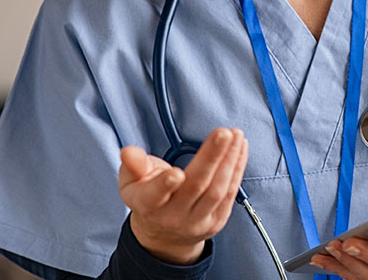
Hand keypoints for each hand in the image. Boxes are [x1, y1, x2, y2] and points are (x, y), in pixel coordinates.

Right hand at [117, 128, 248, 264]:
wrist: (165, 233)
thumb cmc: (149, 197)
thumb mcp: (132, 181)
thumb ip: (133, 165)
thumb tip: (128, 152)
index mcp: (147, 205)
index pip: (155, 195)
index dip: (165, 185)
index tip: (177, 172)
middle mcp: (173, 216)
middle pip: (196, 186)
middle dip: (212, 157)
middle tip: (223, 134)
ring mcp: (197, 221)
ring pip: (217, 190)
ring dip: (230, 160)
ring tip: (236, 136)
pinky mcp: (216, 221)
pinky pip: (230, 193)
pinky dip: (237, 169)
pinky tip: (240, 149)